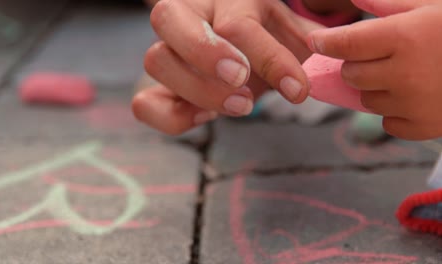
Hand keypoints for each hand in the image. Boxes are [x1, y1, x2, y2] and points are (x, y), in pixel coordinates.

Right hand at [132, 0, 322, 134]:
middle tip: (242, 84)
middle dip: (206, 54)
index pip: (238, 25)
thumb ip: (305, 40)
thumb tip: (326, 52)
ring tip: (240, 106)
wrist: (234, 39)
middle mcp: (187, 16)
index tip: (299, 90)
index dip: (270, 59)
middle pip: (167, 18)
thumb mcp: (287, 28)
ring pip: (155, 60)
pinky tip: (204, 119)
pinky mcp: (157, 86)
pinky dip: (169, 118)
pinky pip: (142, 103)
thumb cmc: (263, 34)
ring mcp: (166, 50)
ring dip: (197, 90)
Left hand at [308, 0, 441, 139]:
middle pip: (351, 74)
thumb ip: (391, 3)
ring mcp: (414, 104)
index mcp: (405, 37)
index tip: (318, 41)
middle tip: (377, 55)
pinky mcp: (424, 127)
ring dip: (376, 87)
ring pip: (366, 100)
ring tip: (404, 74)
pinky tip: (416, 96)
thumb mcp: (434, 6)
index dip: (327, 42)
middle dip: (357, 64)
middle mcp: (404, 73)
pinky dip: (394, 111)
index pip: (346, 43)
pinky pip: (388, 122)